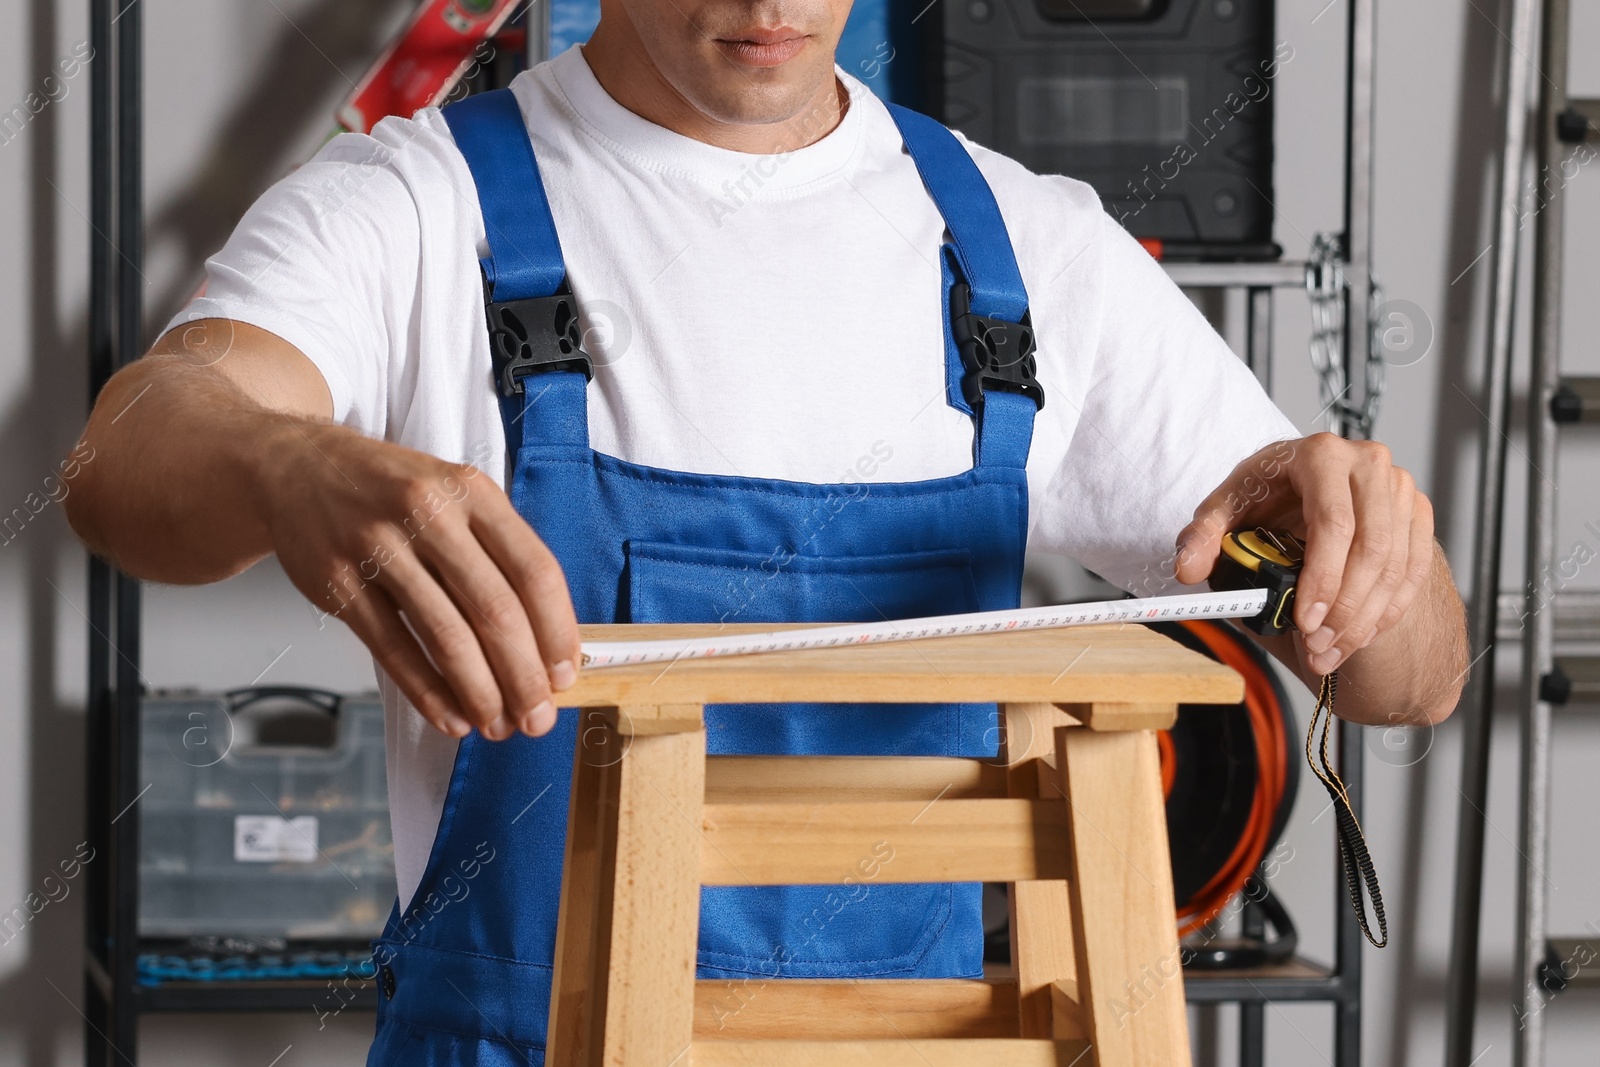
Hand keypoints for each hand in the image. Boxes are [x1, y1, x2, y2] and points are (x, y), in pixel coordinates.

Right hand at [260, 422, 580, 740]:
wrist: (300, 467)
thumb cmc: (395, 492)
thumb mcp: (457, 497)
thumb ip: (500, 555)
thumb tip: (547, 642)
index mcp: (473, 492)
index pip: (535, 571)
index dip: (557, 632)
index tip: (566, 675)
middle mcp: (430, 513)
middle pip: (495, 610)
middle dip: (524, 677)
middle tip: (537, 718)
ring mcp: (379, 547)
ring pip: (446, 636)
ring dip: (480, 692)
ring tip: (497, 725)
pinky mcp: (339, 582)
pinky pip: (393, 649)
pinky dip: (428, 692)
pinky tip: (451, 717)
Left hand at [1173, 434, 1434, 675]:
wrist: (1301, 484)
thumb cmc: (1263, 493)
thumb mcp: (1224, 510)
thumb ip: (1201, 538)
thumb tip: (1187, 569)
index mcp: (1320, 455)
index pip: (1333, 521)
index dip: (1323, 578)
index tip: (1305, 621)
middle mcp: (1368, 464)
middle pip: (1371, 548)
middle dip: (1344, 609)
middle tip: (1316, 647)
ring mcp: (1398, 488)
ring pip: (1395, 566)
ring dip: (1364, 619)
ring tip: (1329, 652)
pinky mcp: (1415, 513)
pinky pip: (1412, 571)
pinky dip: (1387, 612)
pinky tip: (1358, 636)